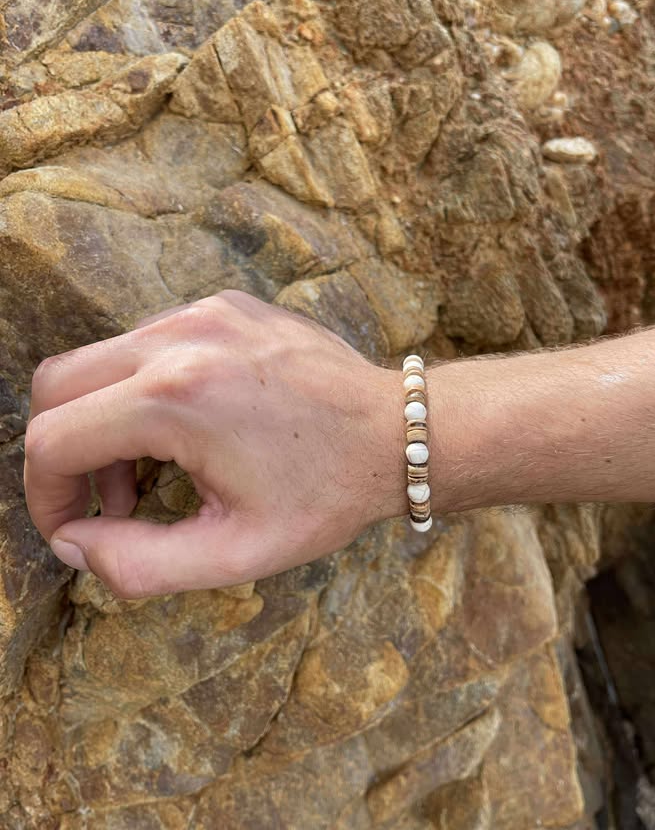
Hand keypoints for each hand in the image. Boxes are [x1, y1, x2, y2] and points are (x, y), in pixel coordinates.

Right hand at [24, 291, 405, 597]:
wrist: (395, 432)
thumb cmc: (325, 495)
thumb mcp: (235, 554)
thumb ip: (137, 564)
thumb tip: (74, 542)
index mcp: (176, 399)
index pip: (51, 442)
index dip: (44, 498)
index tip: (74, 530)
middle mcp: (179, 338)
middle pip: (55, 386)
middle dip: (62, 453)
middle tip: (108, 501)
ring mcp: (201, 311)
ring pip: (96, 360)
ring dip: (101, 419)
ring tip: (151, 472)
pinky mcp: (221, 304)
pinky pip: (144, 342)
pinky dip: (138, 388)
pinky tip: (185, 429)